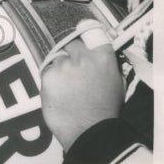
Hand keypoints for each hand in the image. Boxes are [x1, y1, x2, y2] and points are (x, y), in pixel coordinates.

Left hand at [41, 36, 124, 151]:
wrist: (88, 131)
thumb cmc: (105, 110)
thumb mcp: (116, 82)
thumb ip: (106, 63)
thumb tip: (97, 53)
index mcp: (103, 56)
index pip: (91, 31)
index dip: (85, 33)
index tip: (82, 36)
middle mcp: (83, 57)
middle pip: (71, 44)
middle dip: (71, 54)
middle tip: (73, 71)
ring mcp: (63, 66)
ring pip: (57, 59)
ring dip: (60, 69)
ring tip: (66, 88)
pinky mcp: (48, 76)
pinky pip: (47, 72)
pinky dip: (51, 80)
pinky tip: (58, 94)